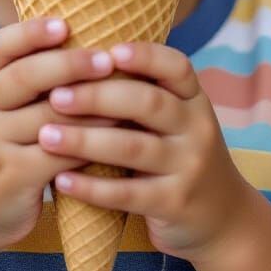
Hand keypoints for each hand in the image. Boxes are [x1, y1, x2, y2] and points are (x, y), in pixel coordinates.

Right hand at [0, 17, 120, 253]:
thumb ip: (24, 77)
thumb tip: (81, 33)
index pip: (0, 45)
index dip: (32, 31)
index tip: (65, 24)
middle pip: (26, 75)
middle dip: (71, 64)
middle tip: (107, 59)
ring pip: (50, 116)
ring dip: (92, 104)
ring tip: (126, 94)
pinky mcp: (11, 176)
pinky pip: (59, 152)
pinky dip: (90, 141)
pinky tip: (115, 135)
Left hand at [36, 41, 254, 261]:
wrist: (224, 220)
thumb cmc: (180, 157)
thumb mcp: (176, 121)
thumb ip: (142, 95)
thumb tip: (80, 60)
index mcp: (194, 100)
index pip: (176, 67)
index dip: (144, 55)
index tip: (107, 51)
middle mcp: (197, 128)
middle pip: (147, 102)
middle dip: (97, 96)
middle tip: (55, 95)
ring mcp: (189, 167)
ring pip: (133, 147)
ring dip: (84, 140)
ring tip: (46, 136)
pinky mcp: (175, 204)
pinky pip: (128, 194)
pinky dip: (91, 188)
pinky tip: (61, 181)